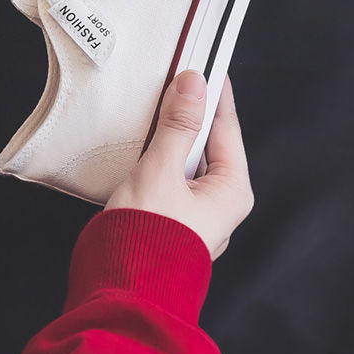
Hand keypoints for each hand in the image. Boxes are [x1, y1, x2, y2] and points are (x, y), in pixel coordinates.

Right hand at [105, 71, 253, 258]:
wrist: (120, 290)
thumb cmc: (145, 237)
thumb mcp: (161, 170)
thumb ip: (177, 125)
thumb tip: (193, 85)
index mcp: (232, 191)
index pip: (227, 126)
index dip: (215, 92)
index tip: (207, 63)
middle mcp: (222, 203)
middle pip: (212, 142)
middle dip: (193, 111)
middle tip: (179, 78)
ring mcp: (199, 213)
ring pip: (192, 158)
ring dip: (176, 132)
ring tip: (161, 104)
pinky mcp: (175, 218)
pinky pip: (177, 175)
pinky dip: (165, 153)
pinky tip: (149, 141)